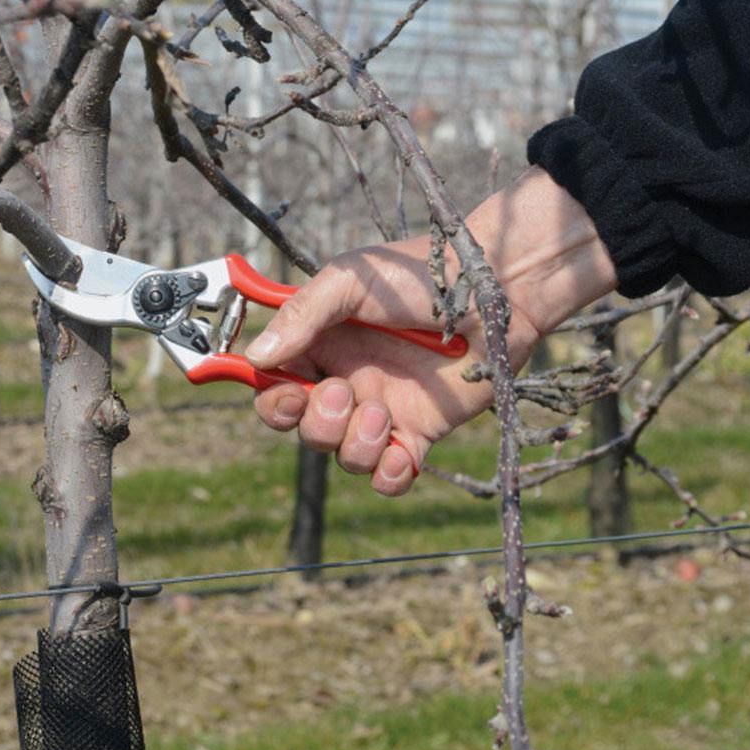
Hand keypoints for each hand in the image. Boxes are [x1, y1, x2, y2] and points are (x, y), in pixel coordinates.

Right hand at [245, 170, 618, 495]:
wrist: (494, 290)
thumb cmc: (420, 273)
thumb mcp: (349, 281)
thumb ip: (301, 316)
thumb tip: (255, 357)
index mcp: (320, 344)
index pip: (274, 384)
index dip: (270, 397)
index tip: (286, 390)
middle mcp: (346, 380)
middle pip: (303, 429)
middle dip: (315, 421)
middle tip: (344, 394)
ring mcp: (382, 410)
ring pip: (343, 457)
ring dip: (353, 444)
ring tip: (381, 414)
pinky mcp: (420, 432)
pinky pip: (389, 476)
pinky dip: (388, 476)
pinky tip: (399, 453)